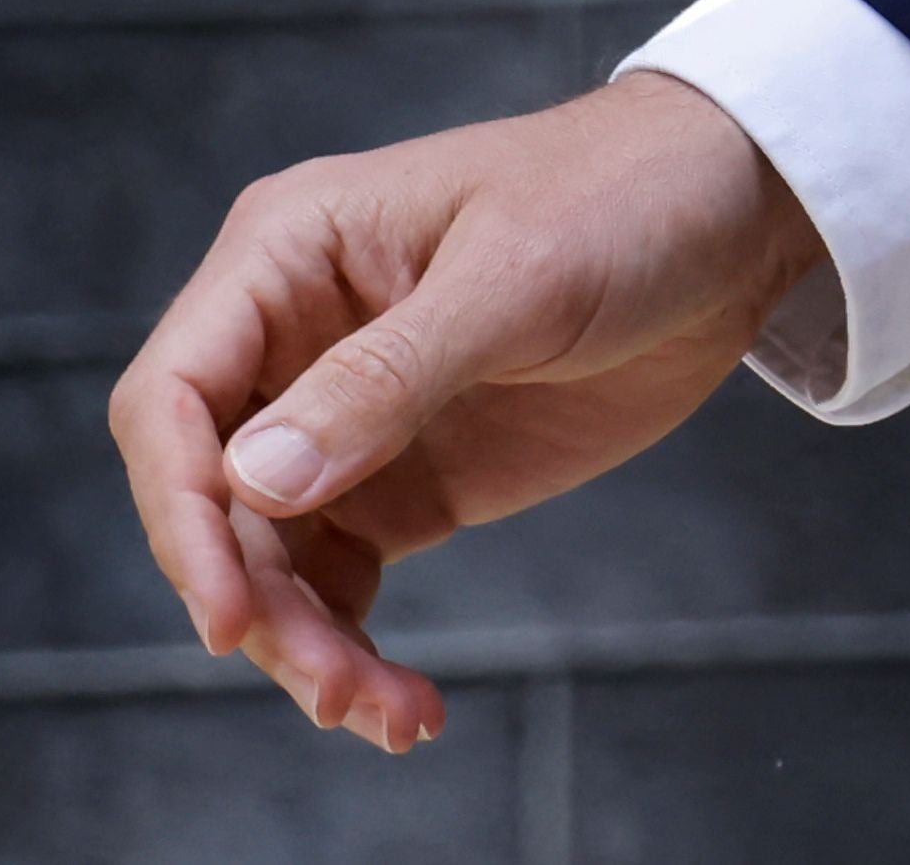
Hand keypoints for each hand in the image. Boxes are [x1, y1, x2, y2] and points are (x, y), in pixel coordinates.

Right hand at [107, 69, 822, 749]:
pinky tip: (403, 706)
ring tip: (387, 713)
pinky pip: (338, 582)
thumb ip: (384, 378)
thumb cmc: (621, 195)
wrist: (737, 212)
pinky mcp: (401, 479)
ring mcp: (342, 419)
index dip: (180, 512)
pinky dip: (352, 646)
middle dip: (258, 606)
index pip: (172, 398)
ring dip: (307, 647)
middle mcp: (291, 341)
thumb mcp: (515, 276)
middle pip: (213, 503)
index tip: (228, 614)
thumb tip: (252, 478)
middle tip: (334, 690)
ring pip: (269, 560)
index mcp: (286, 254)